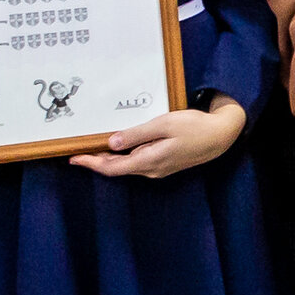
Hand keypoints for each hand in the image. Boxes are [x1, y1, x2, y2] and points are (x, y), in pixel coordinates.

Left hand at [70, 99, 249, 178]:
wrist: (221, 136)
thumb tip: (112, 144)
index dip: (91, 164)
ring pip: (128, 165)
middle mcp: (151, 170)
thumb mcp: (164, 125)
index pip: (112, 168)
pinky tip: (121, 146)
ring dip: (110, 158)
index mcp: (149, 161)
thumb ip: (137, 135)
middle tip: (79, 151)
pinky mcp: (165, 163)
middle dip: (96, 161)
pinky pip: (138, 162)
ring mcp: (159, 168)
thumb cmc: (194, 127)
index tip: (74, 158)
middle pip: (117, 168)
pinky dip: (125, 156)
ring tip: (95, 146)